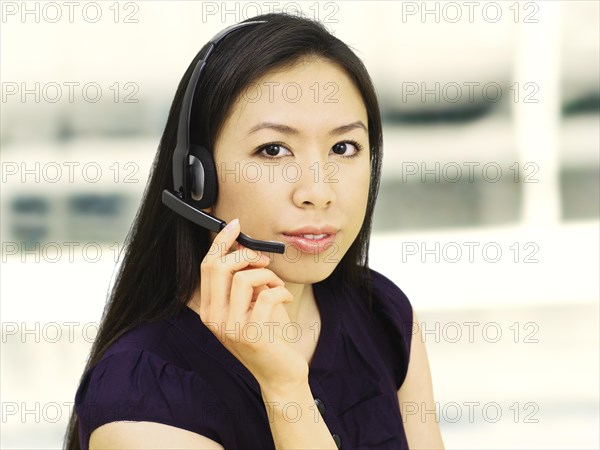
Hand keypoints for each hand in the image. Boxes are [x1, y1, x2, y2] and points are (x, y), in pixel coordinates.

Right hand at [197, 218, 308, 391]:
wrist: (280, 374)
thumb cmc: (268, 336)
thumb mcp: (250, 305)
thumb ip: (242, 282)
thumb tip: (243, 248)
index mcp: (210, 310)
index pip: (207, 267)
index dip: (220, 242)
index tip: (234, 225)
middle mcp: (214, 319)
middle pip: (219, 267)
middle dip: (245, 255)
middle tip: (264, 261)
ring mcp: (230, 328)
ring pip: (243, 277)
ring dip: (266, 275)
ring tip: (276, 285)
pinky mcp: (251, 334)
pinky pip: (266, 294)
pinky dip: (280, 289)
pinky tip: (283, 297)